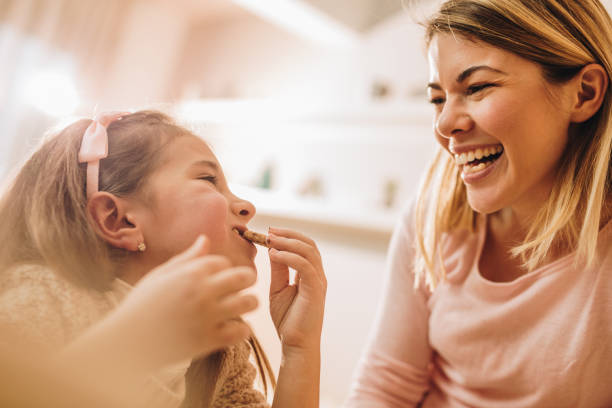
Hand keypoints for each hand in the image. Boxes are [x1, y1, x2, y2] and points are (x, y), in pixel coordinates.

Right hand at [107, 235, 257, 368]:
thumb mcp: (160, 275)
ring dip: (249, 303)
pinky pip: (242, 331)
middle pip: (244, 276)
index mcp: (190, 272)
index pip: (223, 262)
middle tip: (241, 287)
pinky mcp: (209, 340)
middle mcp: (203, 291)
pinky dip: (242, 330)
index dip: (223, 269)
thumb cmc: (141, 306)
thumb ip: (187, 257)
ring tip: (241, 307)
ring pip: (249, 302)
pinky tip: (233, 328)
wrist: (127, 342)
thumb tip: (205, 238)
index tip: (217, 278)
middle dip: (247, 279)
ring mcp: (208, 315)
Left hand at [268, 228, 326, 350]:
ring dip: (288, 242)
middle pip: (309, 243)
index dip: (288, 236)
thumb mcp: (278, 289)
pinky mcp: (316, 290)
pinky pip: (305, 266)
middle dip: (289, 234)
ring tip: (269, 240)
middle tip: (269, 231)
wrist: (295, 344)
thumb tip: (272, 249)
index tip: (268, 232)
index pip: (304, 246)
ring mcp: (319, 281)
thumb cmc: (288, 320)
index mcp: (310, 274)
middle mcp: (318, 275)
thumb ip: (278, 270)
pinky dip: (289, 257)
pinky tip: (273, 255)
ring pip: (309, 251)